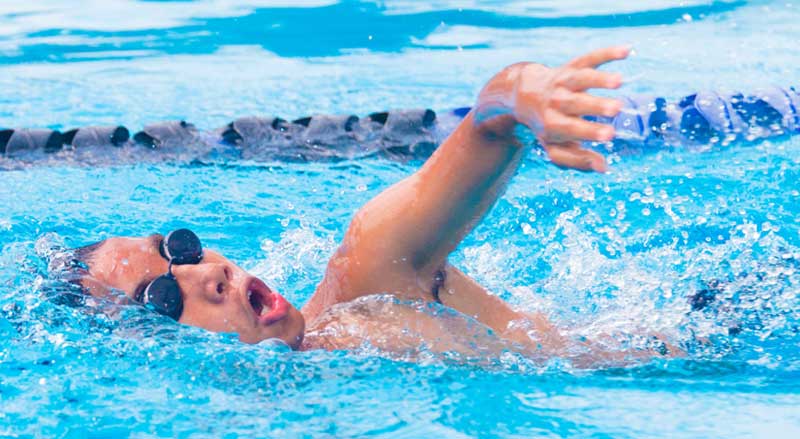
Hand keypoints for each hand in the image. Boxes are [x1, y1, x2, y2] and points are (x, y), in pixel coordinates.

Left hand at [479, 46, 628, 171]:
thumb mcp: (555, 146)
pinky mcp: (572, 66)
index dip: (590, 131)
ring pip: (581, 78)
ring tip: (619, 81)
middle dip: (596, 105)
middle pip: (576, 103)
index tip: (610, 135)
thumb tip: (605, 168)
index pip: (572, 128)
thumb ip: (578, 159)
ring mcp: (564, 82)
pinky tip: (627, 51)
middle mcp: (556, 101)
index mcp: (553, 124)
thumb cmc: (546, 126)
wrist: (523, 94)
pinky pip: (589, 57)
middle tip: (616, 109)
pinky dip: (606, 53)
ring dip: (599, 78)